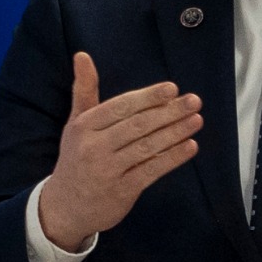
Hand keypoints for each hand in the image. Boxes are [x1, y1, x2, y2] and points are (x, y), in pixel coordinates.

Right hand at [38, 51, 201, 250]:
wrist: (65, 206)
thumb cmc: (77, 157)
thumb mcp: (76, 123)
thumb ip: (84, 90)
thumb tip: (82, 55)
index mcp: (85, 126)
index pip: (121, 107)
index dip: (148, 97)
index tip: (172, 89)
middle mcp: (94, 147)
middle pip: (137, 126)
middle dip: (169, 112)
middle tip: (193, 101)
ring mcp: (108, 170)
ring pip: (147, 147)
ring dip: (175, 133)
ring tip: (196, 120)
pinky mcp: (122, 191)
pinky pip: (152, 170)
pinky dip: (172, 158)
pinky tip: (190, 146)